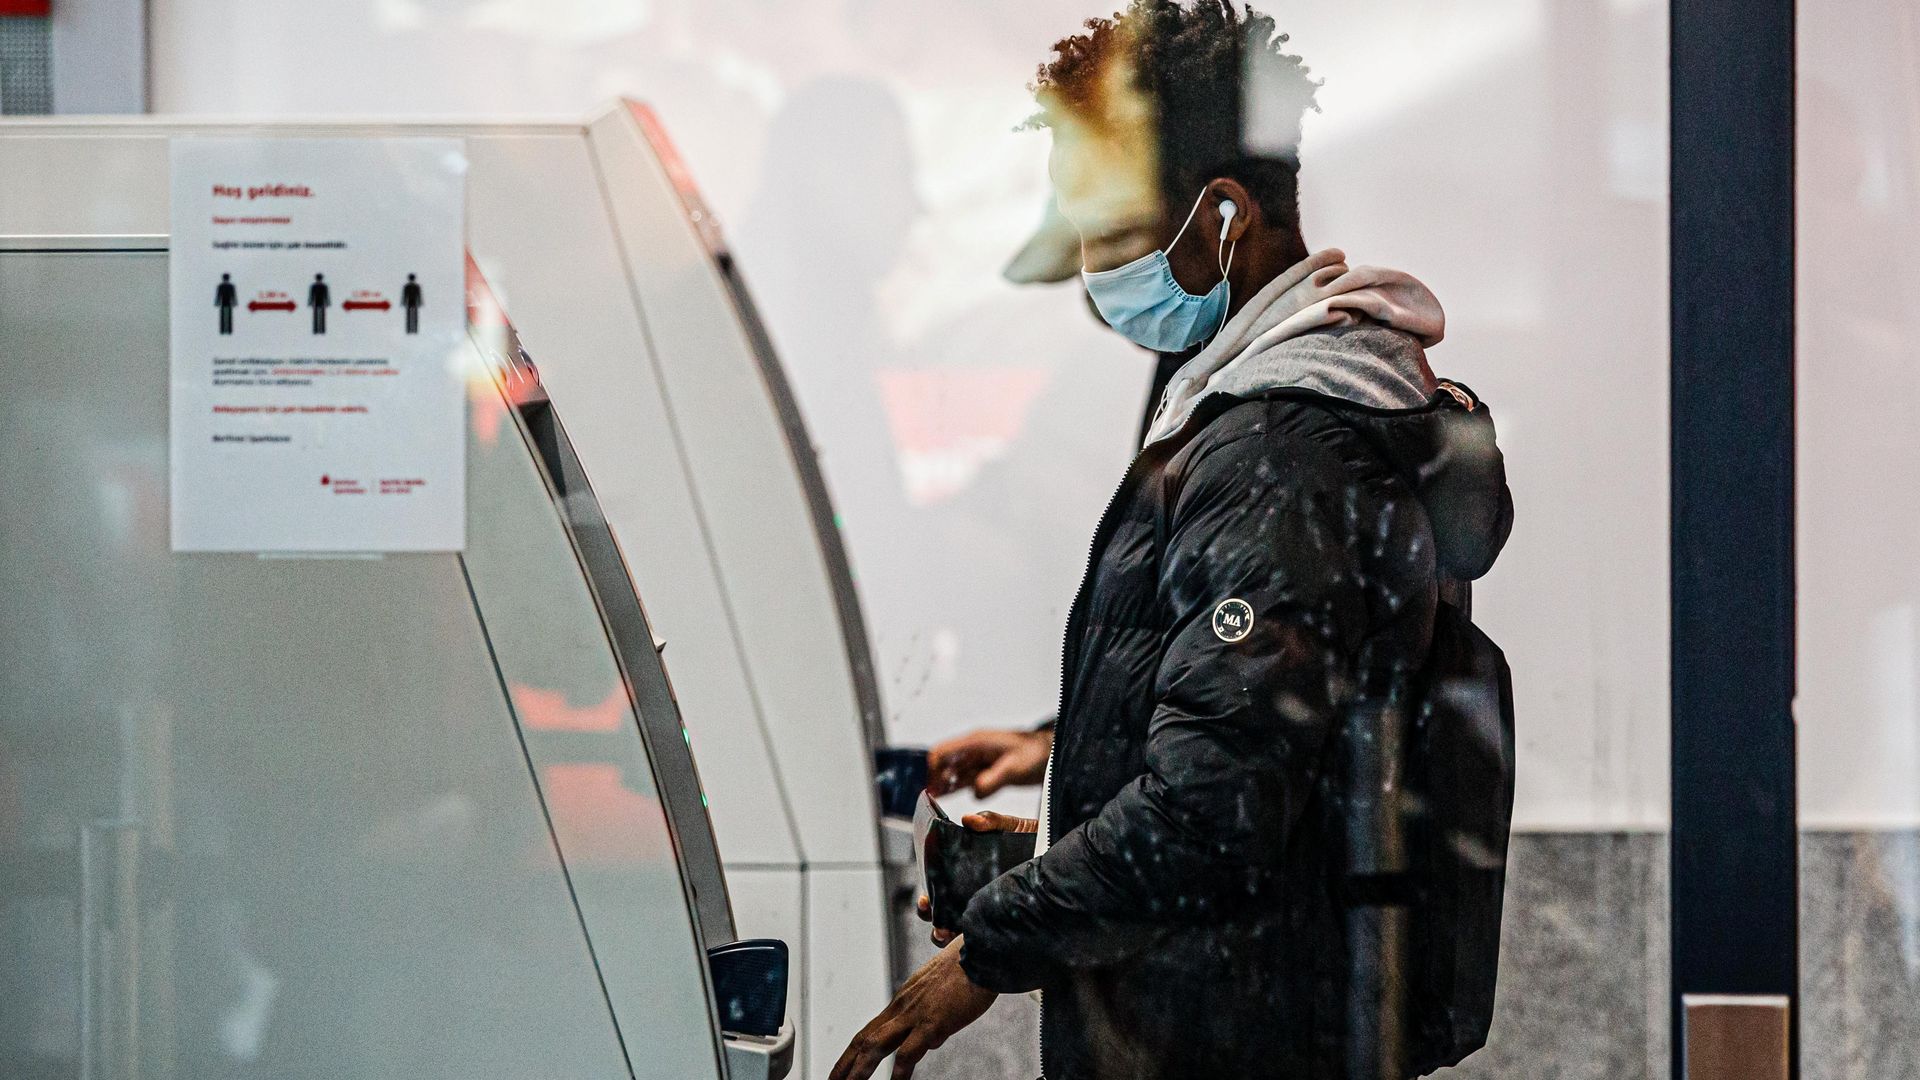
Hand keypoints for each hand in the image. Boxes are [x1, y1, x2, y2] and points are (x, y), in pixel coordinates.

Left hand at [830, 939, 995, 1079]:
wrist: (984, 952)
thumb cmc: (971, 968)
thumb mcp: (944, 995)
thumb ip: (934, 1020)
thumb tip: (932, 1042)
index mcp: (904, 999)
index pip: (872, 1029)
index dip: (855, 1050)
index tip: (845, 1065)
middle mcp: (903, 1006)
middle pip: (865, 1038)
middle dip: (845, 1063)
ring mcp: (915, 1014)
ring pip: (876, 1045)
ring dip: (859, 1070)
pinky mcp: (933, 1022)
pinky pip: (909, 1052)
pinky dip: (899, 1072)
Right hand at [915, 812, 1037, 945]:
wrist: (1056, 847)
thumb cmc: (1029, 837)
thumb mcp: (1008, 826)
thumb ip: (990, 821)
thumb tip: (968, 819)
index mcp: (964, 876)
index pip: (937, 894)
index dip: (927, 903)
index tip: (925, 902)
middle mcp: (972, 896)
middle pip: (944, 918)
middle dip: (935, 922)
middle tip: (937, 922)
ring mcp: (989, 909)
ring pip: (963, 932)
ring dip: (951, 936)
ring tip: (951, 934)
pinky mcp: (1009, 919)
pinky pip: (993, 937)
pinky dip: (981, 940)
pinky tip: (981, 936)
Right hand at [928, 728, 1051, 796]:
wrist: (1050, 752)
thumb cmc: (1035, 753)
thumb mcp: (1015, 767)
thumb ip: (994, 779)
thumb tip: (975, 791)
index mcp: (976, 742)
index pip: (942, 753)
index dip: (933, 771)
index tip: (933, 791)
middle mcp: (972, 749)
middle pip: (943, 763)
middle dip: (936, 780)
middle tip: (932, 802)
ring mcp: (977, 758)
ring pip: (951, 772)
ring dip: (944, 785)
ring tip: (935, 803)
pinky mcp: (984, 769)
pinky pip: (963, 778)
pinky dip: (954, 787)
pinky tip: (947, 797)